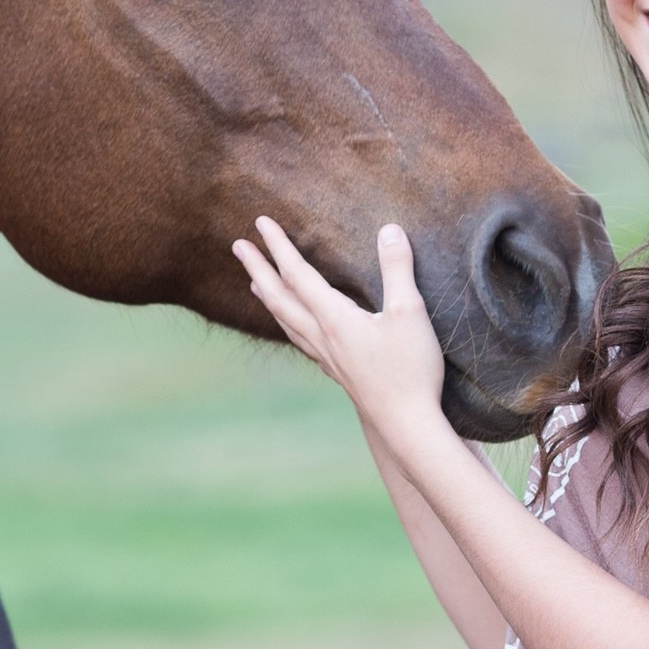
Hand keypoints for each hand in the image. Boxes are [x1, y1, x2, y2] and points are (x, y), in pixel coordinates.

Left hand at [233, 218, 449, 440]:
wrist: (407, 425)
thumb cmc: (410, 370)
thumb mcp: (408, 313)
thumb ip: (397, 269)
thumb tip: (389, 229)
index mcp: (333, 318)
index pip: (298, 274)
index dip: (279, 246)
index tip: (260, 222)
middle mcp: (322, 337)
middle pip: (280, 298)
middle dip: (258, 269)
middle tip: (238, 247)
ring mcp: (327, 357)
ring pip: (286, 322)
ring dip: (268, 298)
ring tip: (254, 285)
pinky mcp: (338, 372)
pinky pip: (302, 341)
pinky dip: (289, 326)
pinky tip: (296, 329)